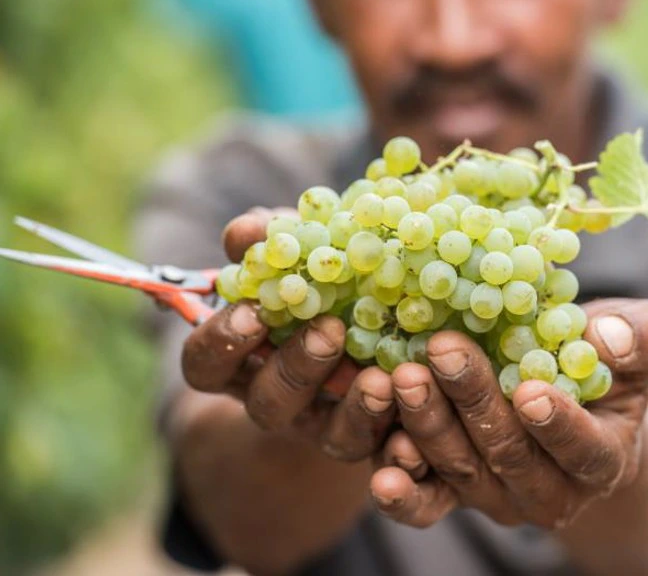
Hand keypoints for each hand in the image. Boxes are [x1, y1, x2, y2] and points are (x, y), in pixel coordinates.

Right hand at [179, 207, 395, 460]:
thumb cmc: (320, 278)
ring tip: (380, 376)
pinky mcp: (374, 435)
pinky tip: (414, 394)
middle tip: (329, 329)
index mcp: (243, 358)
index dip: (221, 342)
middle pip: (268, 403)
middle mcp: (279, 398)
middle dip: (297, 367)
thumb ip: (272, 243)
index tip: (253, 311)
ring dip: (354, 406)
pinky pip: (382, 443)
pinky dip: (398, 423)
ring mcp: (327, 424)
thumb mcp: (298, 255)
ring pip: (330, 434)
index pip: (206, 363)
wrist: (382, 316)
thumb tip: (248, 230)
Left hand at [369, 299, 647, 528]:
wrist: (567, 406)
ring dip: (429, 426)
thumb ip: (642, 337)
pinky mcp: (453, 493)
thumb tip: (611, 338)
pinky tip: (382, 470)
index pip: (584, 450)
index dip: (559, 424)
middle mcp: (548, 491)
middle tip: (444, 351)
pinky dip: (405, 492)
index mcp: (602, 459)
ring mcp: (496, 497)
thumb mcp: (636, 343)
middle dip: (474, 402)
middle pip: (508, 455)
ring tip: (404, 378)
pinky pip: (428, 502)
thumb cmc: (602, 366)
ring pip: (461, 470)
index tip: (530, 391)